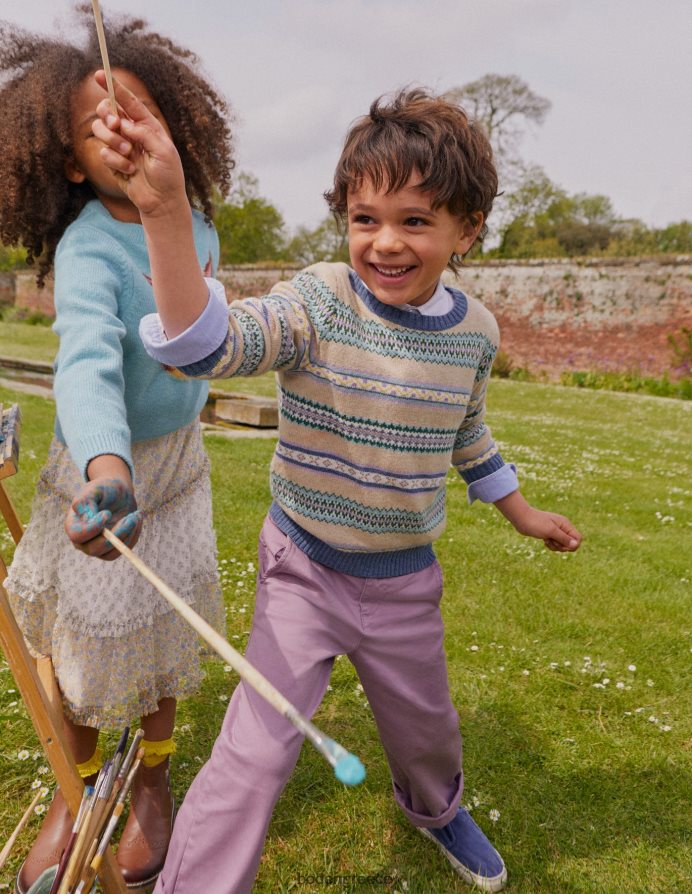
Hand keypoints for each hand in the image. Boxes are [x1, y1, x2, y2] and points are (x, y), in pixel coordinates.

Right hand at [65, 477, 141, 560]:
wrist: (118, 494)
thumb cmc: (104, 490)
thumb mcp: (95, 489)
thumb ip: (85, 500)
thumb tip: (84, 516)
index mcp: (73, 525)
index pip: (78, 535)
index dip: (93, 527)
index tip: (107, 513)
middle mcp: (82, 541)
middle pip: (94, 549)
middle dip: (115, 534)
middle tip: (130, 517)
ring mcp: (97, 548)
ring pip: (110, 553)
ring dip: (127, 535)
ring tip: (135, 516)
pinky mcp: (112, 550)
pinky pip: (122, 550)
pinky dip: (133, 536)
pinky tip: (136, 519)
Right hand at [92, 70, 186, 217]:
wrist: (162, 201)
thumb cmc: (168, 175)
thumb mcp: (164, 151)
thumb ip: (144, 134)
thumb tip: (124, 124)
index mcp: (146, 125)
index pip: (128, 102)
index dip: (113, 87)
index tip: (100, 73)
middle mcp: (130, 132)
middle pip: (107, 111)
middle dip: (107, 115)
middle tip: (116, 125)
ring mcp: (120, 146)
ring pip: (100, 130)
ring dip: (113, 141)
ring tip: (129, 154)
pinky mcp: (112, 161)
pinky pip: (104, 153)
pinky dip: (116, 161)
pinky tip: (130, 171)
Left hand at [511, 506, 581, 551]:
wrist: (521, 519)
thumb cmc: (536, 523)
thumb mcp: (551, 531)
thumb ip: (564, 538)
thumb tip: (576, 545)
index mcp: (566, 524)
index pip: (578, 538)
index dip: (572, 545)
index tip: (562, 545)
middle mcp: (563, 528)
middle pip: (571, 543)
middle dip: (562, 546)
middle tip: (552, 541)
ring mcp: (556, 531)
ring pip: (562, 545)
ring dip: (555, 546)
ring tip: (547, 540)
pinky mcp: (550, 535)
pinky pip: (555, 544)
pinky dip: (551, 545)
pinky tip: (544, 541)